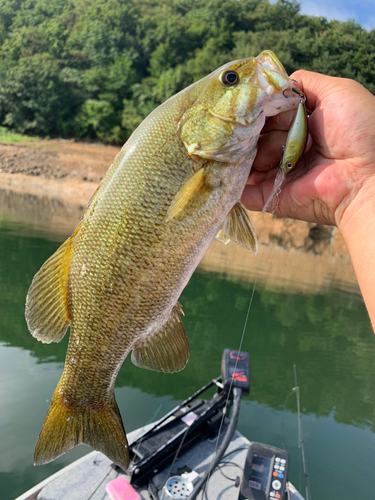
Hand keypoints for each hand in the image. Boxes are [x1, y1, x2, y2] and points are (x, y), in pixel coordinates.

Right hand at [242, 70, 374, 231]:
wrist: (366, 176)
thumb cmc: (358, 132)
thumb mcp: (338, 92)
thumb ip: (306, 83)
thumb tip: (276, 83)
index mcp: (302, 127)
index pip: (268, 115)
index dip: (258, 109)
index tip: (252, 106)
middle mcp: (288, 150)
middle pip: (254, 136)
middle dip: (251, 130)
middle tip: (256, 130)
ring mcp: (279, 175)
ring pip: (247, 160)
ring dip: (248, 153)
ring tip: (267, 154)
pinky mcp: (273, 198)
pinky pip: (245, 192)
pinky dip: (235, 182)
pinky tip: (229, 170)